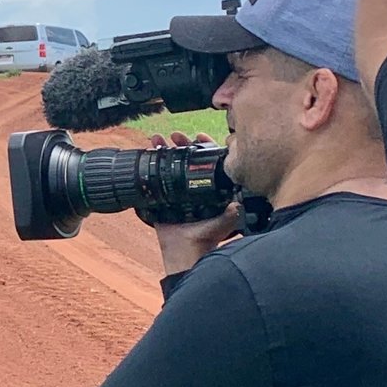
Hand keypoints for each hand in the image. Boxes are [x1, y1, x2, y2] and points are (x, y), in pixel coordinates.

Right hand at [145, 130, 236, 274]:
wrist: (185, 251)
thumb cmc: (206, 238)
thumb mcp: (224, 221)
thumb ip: (233, 211)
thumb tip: (239, 200)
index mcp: (208, 189)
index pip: (207, 161)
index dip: (203, 147)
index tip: (199, 136)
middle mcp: (191, 188)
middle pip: (186, 158)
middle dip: (181, 144)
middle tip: (176, 136)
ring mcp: (175, 192)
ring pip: (170, 164)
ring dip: (164, 150)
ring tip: (158, 139)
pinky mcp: (160, 198)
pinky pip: (153, 178)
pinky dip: (149, 164)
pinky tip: (147, 152)